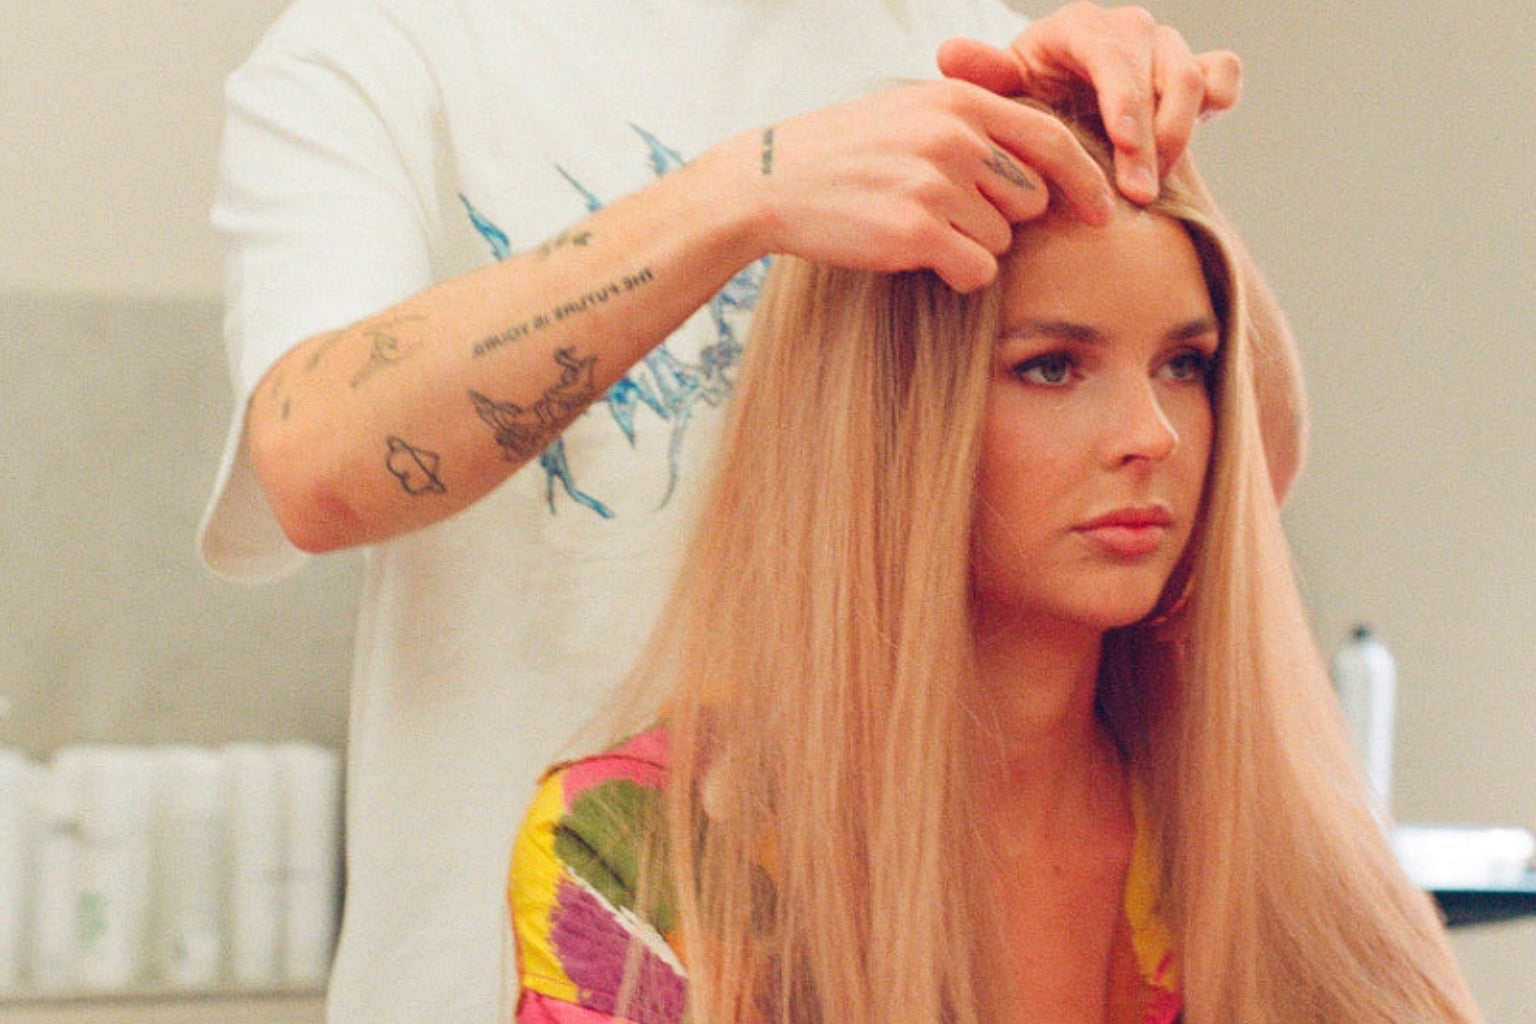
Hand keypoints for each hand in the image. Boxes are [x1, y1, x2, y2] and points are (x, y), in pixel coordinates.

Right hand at [741, 79, 1112, 292]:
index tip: (1103, 209)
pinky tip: (916, 254)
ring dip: (972, 245)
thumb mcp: (912, 110)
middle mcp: (954, 137)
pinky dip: (956, 273)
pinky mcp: (916, 232)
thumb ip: (973, 119)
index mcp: (958, 102)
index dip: (1084, 179)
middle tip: (950, 213)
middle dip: (1003, 217)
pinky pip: (976, 270)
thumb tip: (1042, 152)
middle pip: (1031, 199)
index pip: (1050, 139)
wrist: (771, 180)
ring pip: (1002, 239)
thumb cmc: (845, 151)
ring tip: (918, 225)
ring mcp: (936, 184)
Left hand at [937, 2, 1241, 204]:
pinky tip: (1209, 126)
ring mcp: (1163, 48)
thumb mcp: (1002, 93)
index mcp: (1079, 27)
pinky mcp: (1191, 69)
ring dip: (1179, 134)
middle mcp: (1127, 29)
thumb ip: (984, 76)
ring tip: (1154, 186)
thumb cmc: (1026, 103)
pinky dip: (1223, 95)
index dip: (1123, 101)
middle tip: (1137, 194)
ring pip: (1192, 78)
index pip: (1111, 57)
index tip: (1122, 146)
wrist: (1055, 110)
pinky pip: (1223, 72)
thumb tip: (950, 54)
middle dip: (1150, 138)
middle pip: (1157, 73)